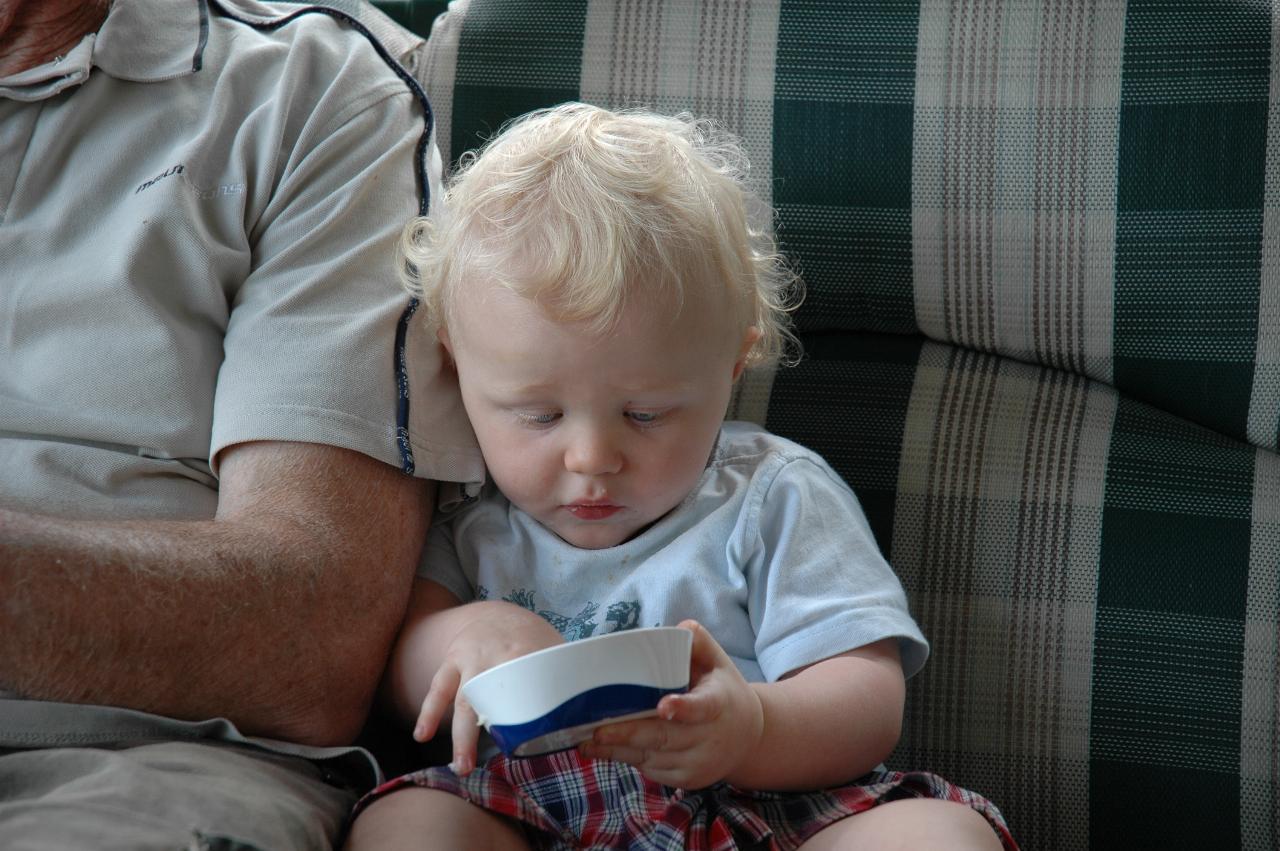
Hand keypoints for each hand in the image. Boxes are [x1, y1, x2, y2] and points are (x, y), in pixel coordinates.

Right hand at [412, 601, 563, 774]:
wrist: (495, 613)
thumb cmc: (531, 639)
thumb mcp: (553, 648)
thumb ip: (564, 675)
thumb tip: (585, 712)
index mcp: (528, 652)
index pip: (533, 684)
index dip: (536, 708)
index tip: (541, 738)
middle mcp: (497, 655)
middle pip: (496, 696)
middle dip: (495, 729)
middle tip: (505, 760)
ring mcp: (471, 659)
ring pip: (464, 698)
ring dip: (460, 734)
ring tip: (460, 765)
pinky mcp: (453, 661)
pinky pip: (438, 688)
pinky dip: (429, 712)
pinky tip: (421, 735)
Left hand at [578, 620, 762, 788]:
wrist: (748, 738)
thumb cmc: (723, 691)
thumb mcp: (719, 662)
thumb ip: (699, 641)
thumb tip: (679, 628)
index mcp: (719, 703)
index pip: (703, 706)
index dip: (683, 708)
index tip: (663, 706)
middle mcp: (710, 737)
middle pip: (666, 737)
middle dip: (629, 734)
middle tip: (597, 730)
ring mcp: (698, 762)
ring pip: (653, 757)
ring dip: (619, 751)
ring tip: (588, 742)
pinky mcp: (686, 779)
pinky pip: (652, 769)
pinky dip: (627, 758)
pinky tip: (604, 750)